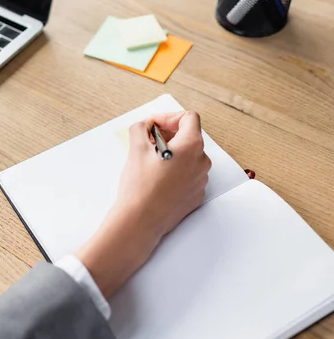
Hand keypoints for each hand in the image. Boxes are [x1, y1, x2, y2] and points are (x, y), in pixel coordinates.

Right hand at [76, 111, 210, 297]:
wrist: (140, 221)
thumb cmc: (140, 187)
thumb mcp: (136, 148)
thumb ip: (141, 128)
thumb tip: (145, 126)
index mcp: (191, 146)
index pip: (189, 118)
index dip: (169, 117)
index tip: (154, 125)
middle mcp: (202, 162)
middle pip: (190, 137)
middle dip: (169, 135)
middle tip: (148, 141)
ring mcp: (201, 181)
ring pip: (189, 157)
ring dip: (173, 153)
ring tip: (151, 161)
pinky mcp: (195, 196)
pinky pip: (188, 175)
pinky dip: (175, 171)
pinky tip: (157, 178)